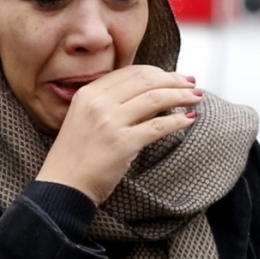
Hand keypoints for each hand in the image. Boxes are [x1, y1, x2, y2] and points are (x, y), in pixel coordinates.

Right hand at [35, 65, 202, 204]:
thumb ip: (110, 103)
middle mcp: (98, 103)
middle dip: (174, 81)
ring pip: (156, 99)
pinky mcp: (123, 143)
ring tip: (196, 98)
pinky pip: (159, 126)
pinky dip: (178, 122)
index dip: (159, 72)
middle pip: (147, 81)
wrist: (63, 186)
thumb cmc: (76, 156)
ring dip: (181, 97)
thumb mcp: (85, 118)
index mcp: (88, 93)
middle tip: (192, 85)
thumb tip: (150, 94)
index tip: (175, 77)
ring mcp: (110, 122)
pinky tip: (189, 120)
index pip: (132, 72)